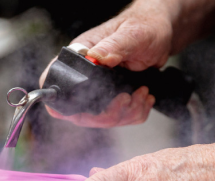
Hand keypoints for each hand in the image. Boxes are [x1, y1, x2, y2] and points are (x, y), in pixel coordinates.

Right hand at [39, 0, 177, 127]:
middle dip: (109, 113)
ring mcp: (99, 91)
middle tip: (128, 97)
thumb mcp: (131, 34)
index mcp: (79, 58)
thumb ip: (113, 46)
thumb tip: (96, 57)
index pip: (53, 84)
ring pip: (103, 120)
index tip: (90, 104)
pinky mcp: (114, 99)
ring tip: (142, 93)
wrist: (160, 33)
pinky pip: (121, 119)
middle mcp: (85, 77)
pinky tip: (144, 97)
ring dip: (127, 113)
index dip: (62, 103)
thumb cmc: (143, 26)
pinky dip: (136, 114)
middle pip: (80, 114)